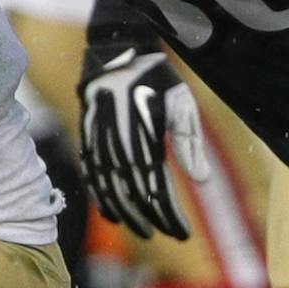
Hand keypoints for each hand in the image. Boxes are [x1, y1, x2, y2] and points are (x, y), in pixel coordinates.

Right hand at [79, 47, 208, 239]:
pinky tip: (111, 213)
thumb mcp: (181, 104)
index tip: (182, 233)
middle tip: (164, 234)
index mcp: (143, 134)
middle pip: (132, 192)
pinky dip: (100, 197)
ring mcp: (98, 141)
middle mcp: (117, 142)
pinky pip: (91, 175)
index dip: (169, 213)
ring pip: (110, 188)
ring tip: (141, 230)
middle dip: (149, 218)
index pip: (156, 186)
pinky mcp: (86, 137)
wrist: (117, 53)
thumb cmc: (156, 78)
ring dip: (125, 213)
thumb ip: (190, 143)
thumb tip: (202, 180)